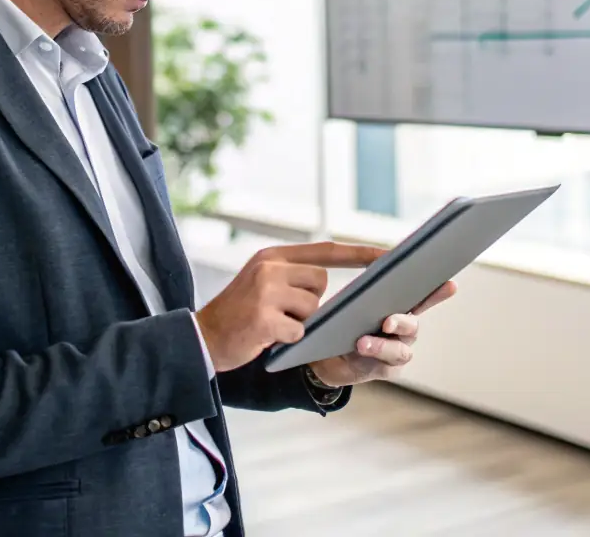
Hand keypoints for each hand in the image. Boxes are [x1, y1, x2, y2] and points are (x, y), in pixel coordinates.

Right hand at [195, 241, 385, 372]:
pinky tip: (267, 337)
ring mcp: (266, 291)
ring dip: (299, 322)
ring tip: (271, 324)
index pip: (326, 250)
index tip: (388, 254)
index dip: (359, 253)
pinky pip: (298, 331)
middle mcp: (269, 267)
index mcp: (272, 256)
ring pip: (312, 308)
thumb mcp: (260, 282)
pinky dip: (288, 340)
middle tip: (282, 312)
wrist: (201, 338)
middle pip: (320, 282)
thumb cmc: (238, 314)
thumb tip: (323, 281)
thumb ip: (290, 275)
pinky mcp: (264, 318)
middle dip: (310, 302)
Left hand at [307, 280, 456, 387]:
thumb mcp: (347, 299)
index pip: (420, 297)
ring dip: (382, 345)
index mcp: (397, 307)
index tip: (451, 285)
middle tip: (386, 322)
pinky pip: (387, 365)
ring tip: (362, 342)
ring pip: (401, 349)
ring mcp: (396, 350)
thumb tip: (360, 267)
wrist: (323, 353)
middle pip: (412, 324)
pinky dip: (375, 357)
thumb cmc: (340, 320)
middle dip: (401, 322)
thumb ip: (360, 287)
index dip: (436, 292)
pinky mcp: (386, 369)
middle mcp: (402, 329)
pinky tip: (361, 349)